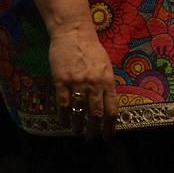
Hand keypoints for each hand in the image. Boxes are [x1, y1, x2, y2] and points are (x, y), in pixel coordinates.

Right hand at [49, 24, 117, 139]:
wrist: (74, 33)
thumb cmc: (91, 49)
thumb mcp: (106, 66)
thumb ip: (107, 84)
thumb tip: (107, 104)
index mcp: (108, 81)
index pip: (111, 109)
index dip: (109, 126)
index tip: (107, 137)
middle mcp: (94, 84)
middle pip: (95, 114)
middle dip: (94, 130)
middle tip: (91, 139)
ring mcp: (78, 83)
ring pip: (79, 112)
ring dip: (78, 126)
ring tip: (78, 132)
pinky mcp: (62, 81)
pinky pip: (63, 104)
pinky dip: (63, 116)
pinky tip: (63, 121)